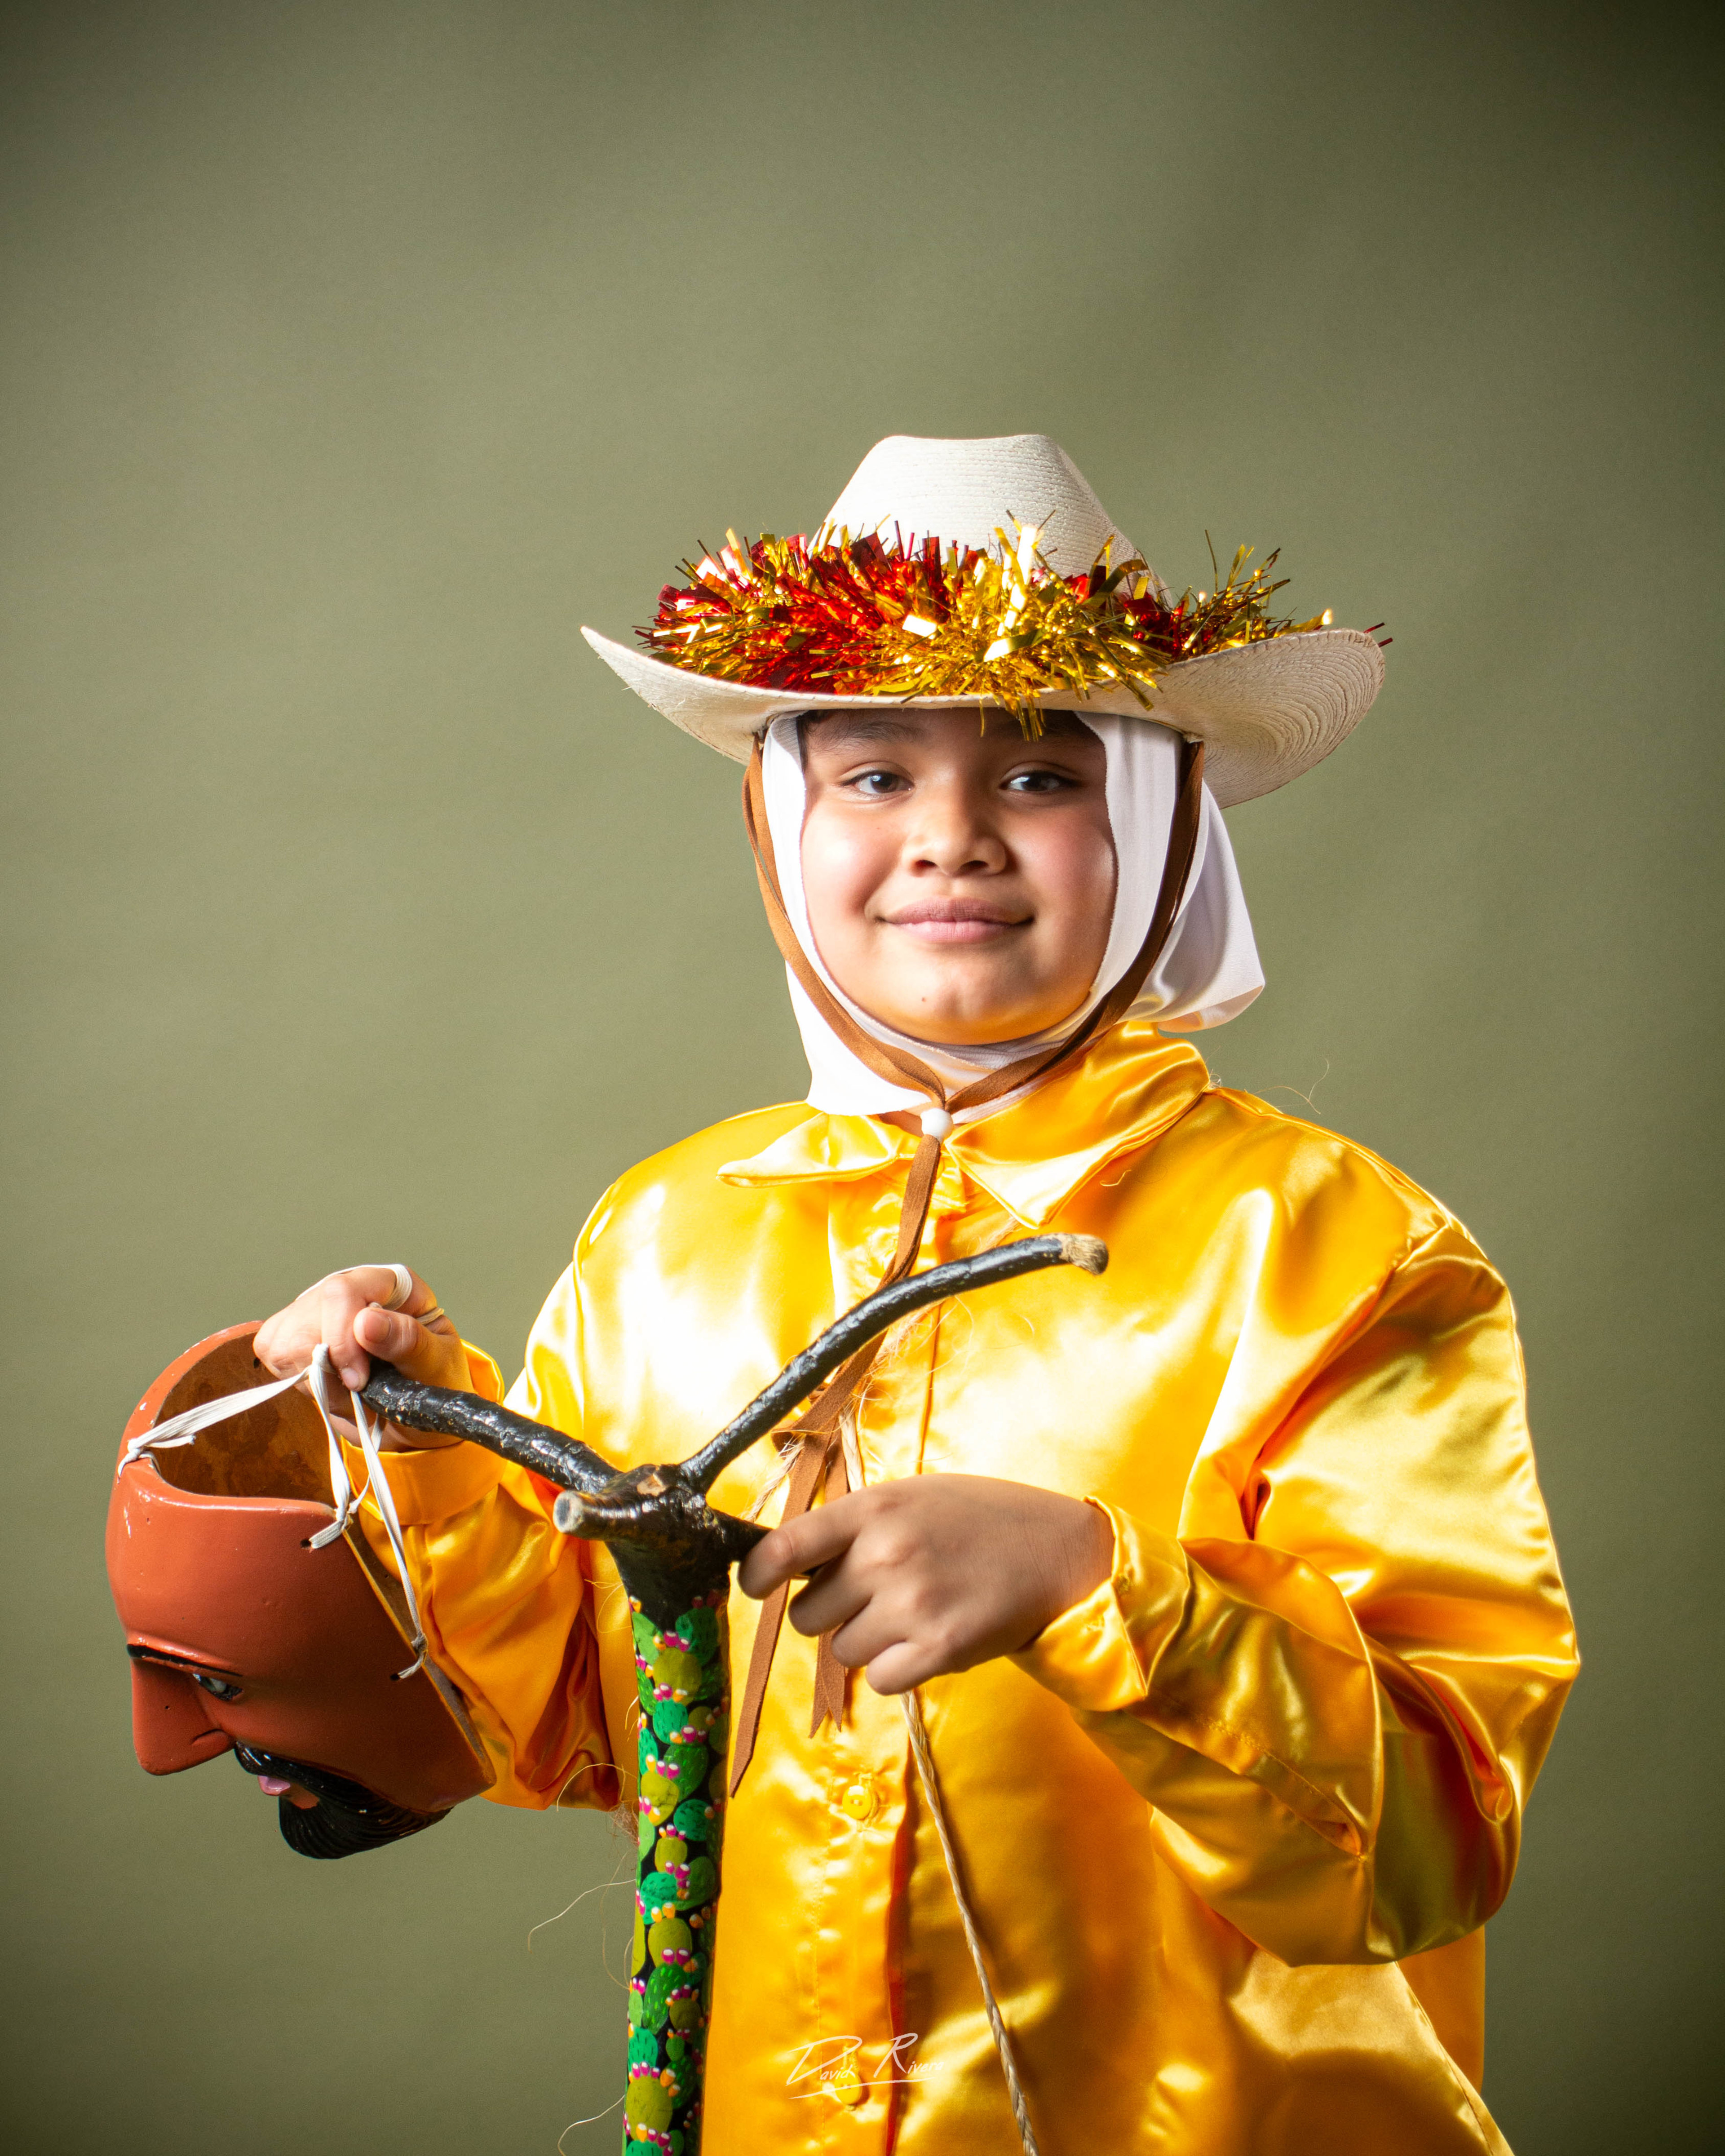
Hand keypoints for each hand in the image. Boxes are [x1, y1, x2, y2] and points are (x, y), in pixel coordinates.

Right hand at [253, 1264, 469, 1450]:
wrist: (416, 1414)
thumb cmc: (432, 1380)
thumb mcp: (435, 1363)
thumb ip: (407, 1341)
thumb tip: (368, 1322)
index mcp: (392, 1285)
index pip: (344, 1291)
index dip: (341, 1338)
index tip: (358, 1381)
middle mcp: (350, 1288)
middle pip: (309, 1315)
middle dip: (328, 1365)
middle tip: (358, 1392)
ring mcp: (318, 1309)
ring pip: (285, 1338)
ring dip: (316, 1377)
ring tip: (351, 1389)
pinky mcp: (294, 1334)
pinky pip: (273, 1351)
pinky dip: (297, 1378)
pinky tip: (328, 1384)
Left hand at [738, 1473, 1113, 1694]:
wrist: (1059, 1552)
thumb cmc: (981, 1519)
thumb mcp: (912, 1497)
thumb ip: (854, 1527)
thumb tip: (790, 1565)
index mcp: (873, 1509)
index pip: (784, 1547)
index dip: (757, 1574)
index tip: (755, 1586)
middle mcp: (884, 1555)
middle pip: (808, 1614)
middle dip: (831, 1613)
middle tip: (874, 1597)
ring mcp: (910, 1604)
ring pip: (843, 1650)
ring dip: (870, 1641)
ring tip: (915, 1611)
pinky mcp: (938, 1649)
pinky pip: (881, 1680)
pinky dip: (898, 1669)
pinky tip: (929, 1639)